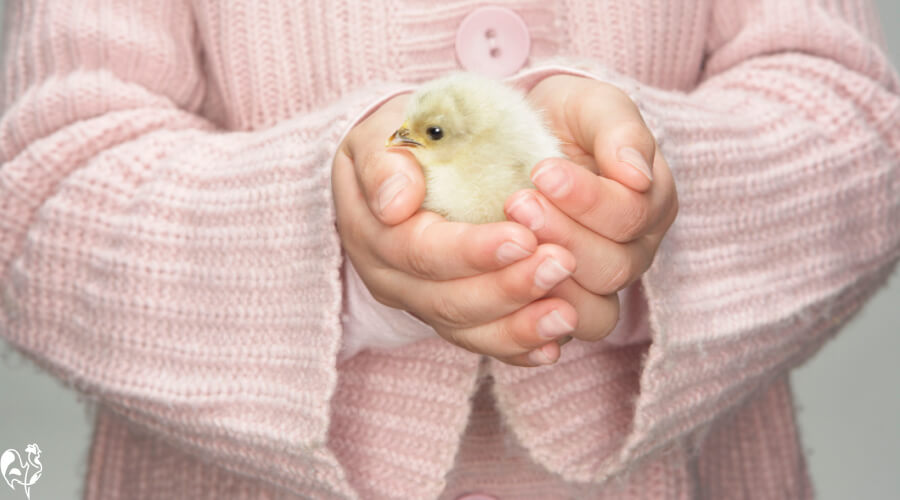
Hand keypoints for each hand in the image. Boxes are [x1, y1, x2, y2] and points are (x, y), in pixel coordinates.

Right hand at [332, 94, 578, 365]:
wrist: (401, 167)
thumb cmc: (399, 141)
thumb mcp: (378, 136)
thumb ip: (383, 165)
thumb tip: (396, 204)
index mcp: (374, 234)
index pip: (419, 252)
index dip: (470, 250)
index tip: (523, 237)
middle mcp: (394, 281)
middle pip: (447, 301)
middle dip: (507, 287)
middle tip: (561, 263)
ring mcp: (423, 305)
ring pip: (468, 331)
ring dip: (519, 326)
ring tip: (566, 312)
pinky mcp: (454, 318)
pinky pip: (483, 344)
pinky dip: (519, 348)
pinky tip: (554, 345)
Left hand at [503, 74, 677, 341]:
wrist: (527, 136)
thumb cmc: (566, 119)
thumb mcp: (595, 107)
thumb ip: (621, 133)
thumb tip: (635, 175)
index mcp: (650, 204)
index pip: (631, 216)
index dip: (588, 199)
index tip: (542, 171)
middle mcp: (632, 251)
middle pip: (614, 267)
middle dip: (562, 235)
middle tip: (517, 202)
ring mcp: (598, 285)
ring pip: (592, 311)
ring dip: (546, 279)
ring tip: (509, 240)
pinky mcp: (560, 307)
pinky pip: (557, 335)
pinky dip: (533, 325)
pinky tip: (504, 297)